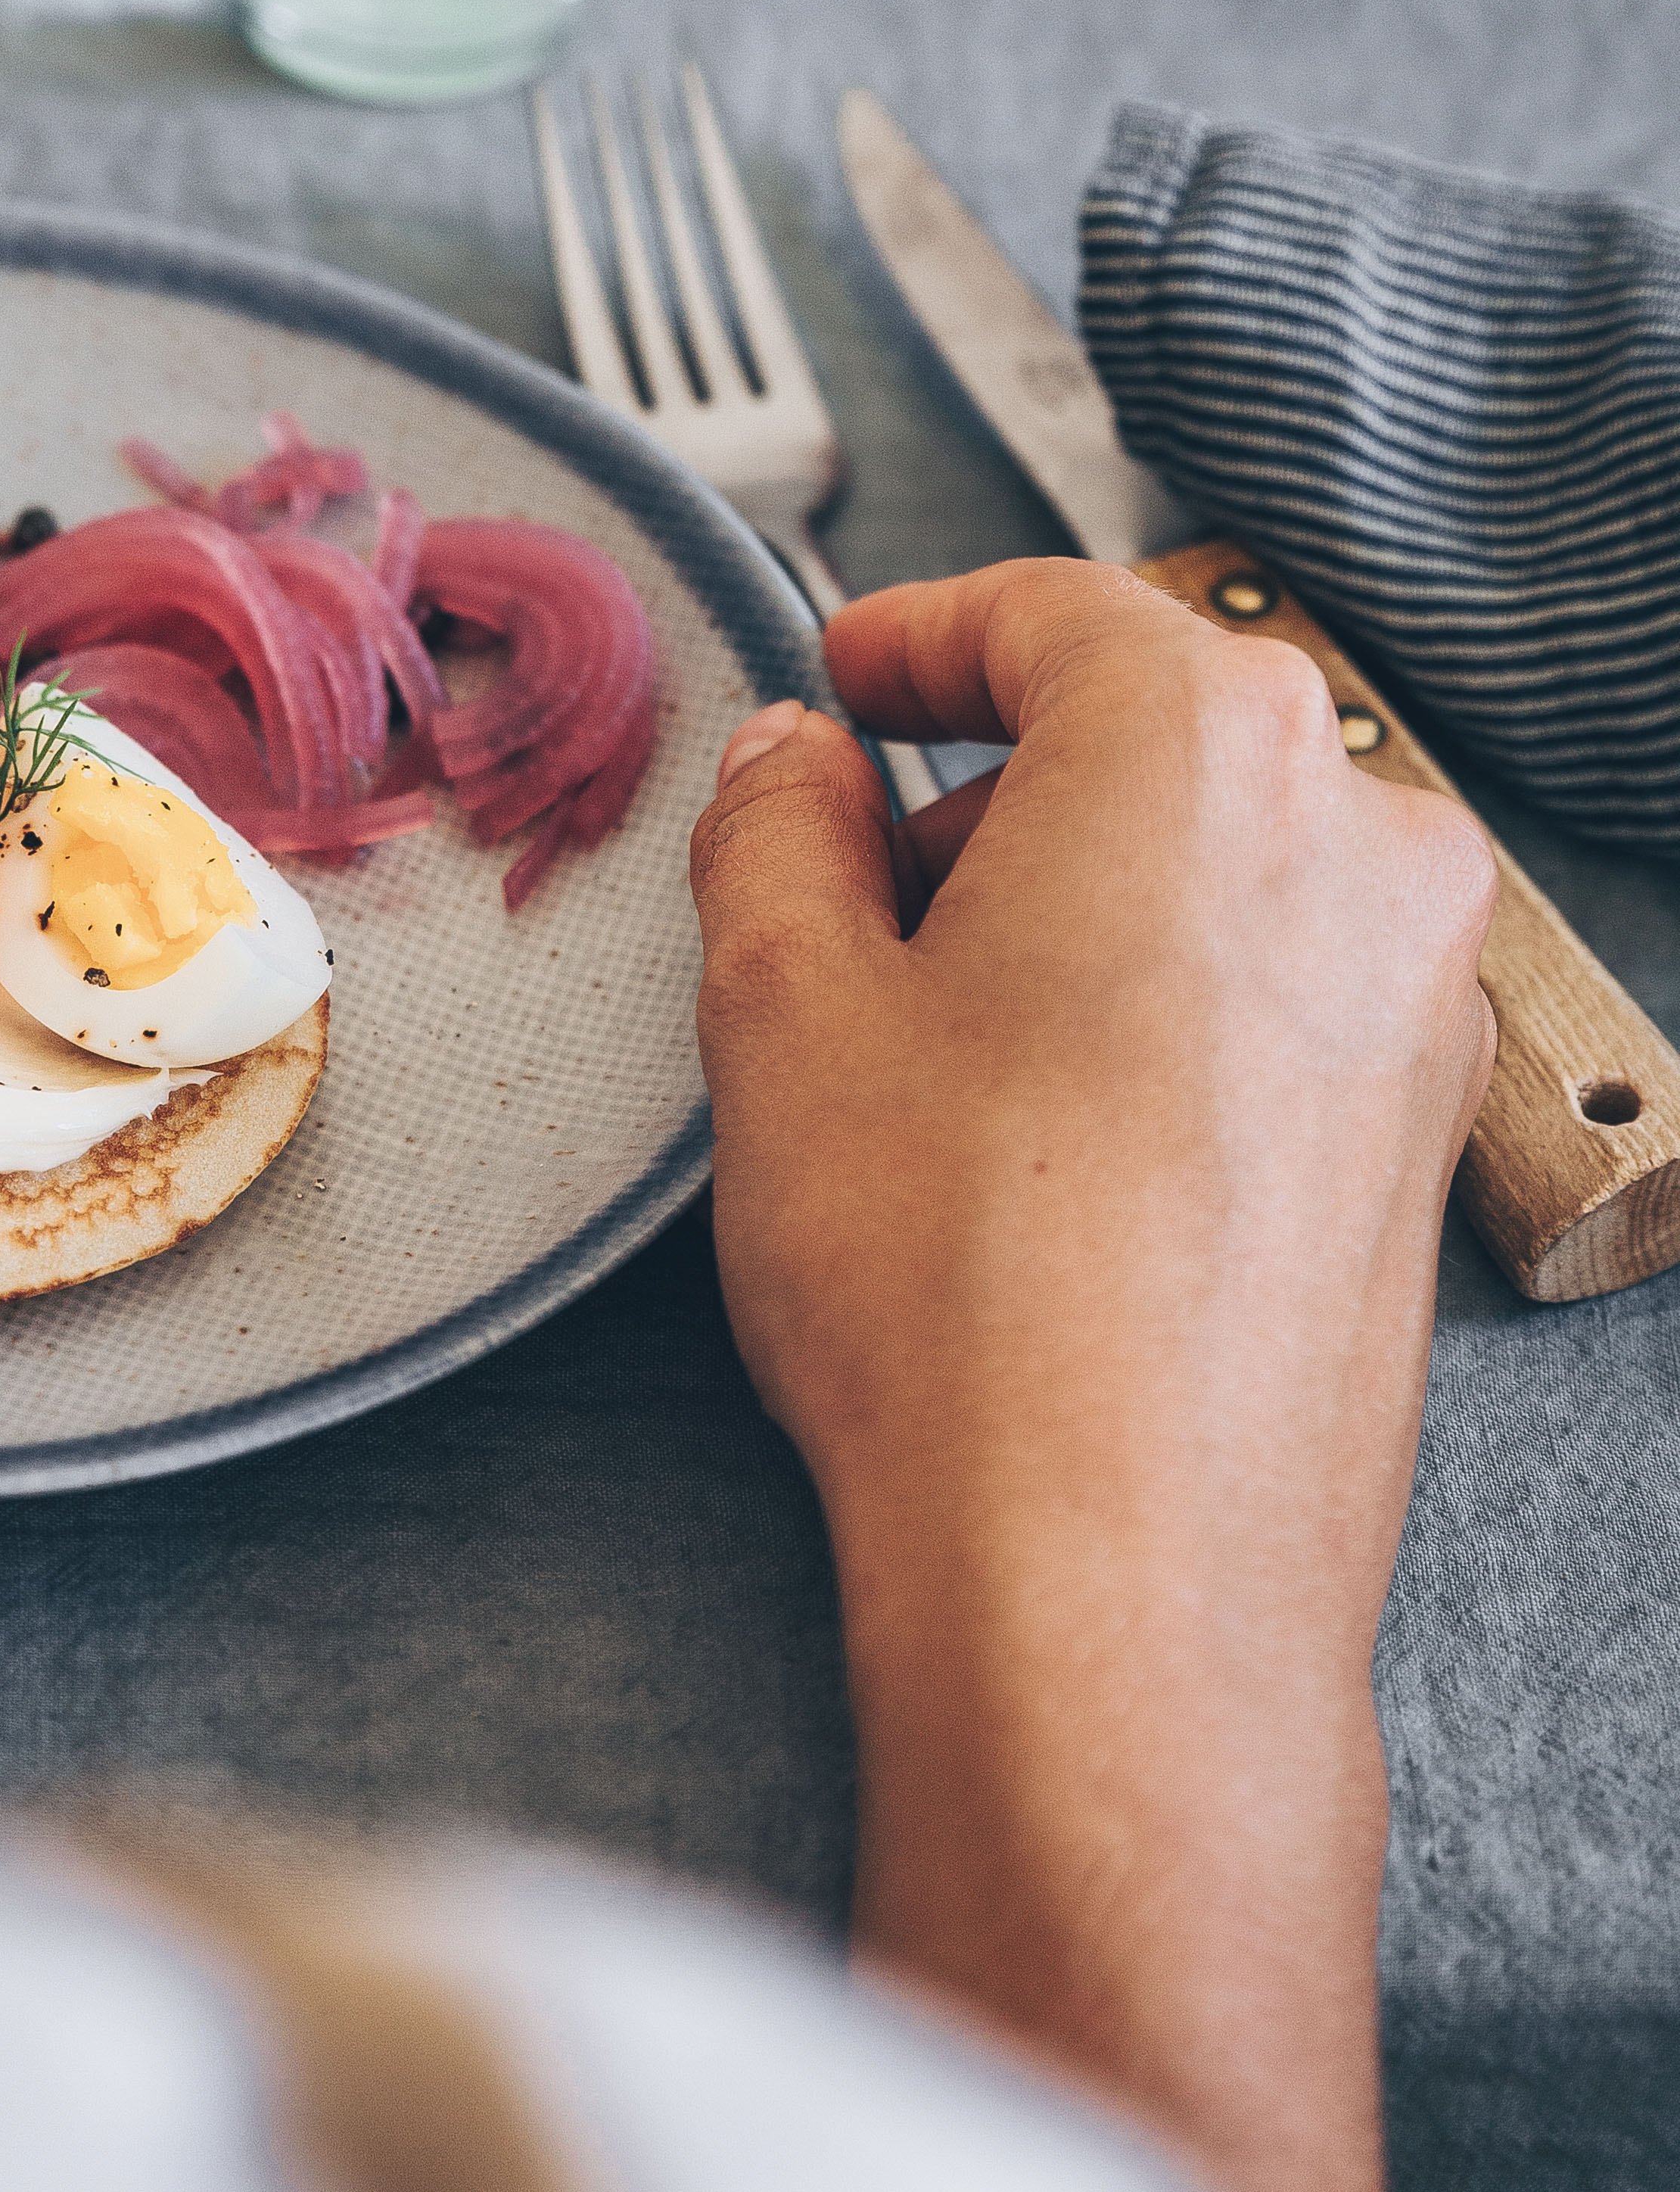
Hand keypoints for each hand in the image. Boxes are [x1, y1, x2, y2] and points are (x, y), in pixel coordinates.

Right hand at [687, 560, 1495, 2191]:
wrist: (1115, 1577)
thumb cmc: (964, 1288)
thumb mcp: (785, 1004)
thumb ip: (778, 830)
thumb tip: (793, 769)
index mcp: (1208, 749)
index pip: (1055, 615)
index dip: (921, 636)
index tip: (850, 676)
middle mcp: (1356, 846)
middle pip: (1151, 744)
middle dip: (988, 792)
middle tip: (844, 877)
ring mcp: (1410, 1003)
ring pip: (1216, 875)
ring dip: (1069, 908)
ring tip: (919, 1033)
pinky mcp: (1413, 1142)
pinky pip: (1269, 1001)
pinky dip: (1151, 1010)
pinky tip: (1027, 1130)